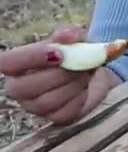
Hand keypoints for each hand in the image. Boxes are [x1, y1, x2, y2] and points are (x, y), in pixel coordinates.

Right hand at [0, 26, 121, 124]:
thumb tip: (67, 35)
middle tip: (79, 64)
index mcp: (16, 65)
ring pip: (46, 102)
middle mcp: (18, 88)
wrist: (94, 71)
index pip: (6, 63)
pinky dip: (80, 98)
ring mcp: (35, 106)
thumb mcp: (74, 38)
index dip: (31, 58)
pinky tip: (85, 87)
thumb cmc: (75, 52)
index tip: (58, 52)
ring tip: (85, 73)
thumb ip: (69, 34)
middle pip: (24, 88)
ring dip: (72, 85)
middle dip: (58, 75)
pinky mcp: (55, 117)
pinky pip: (64, 112)